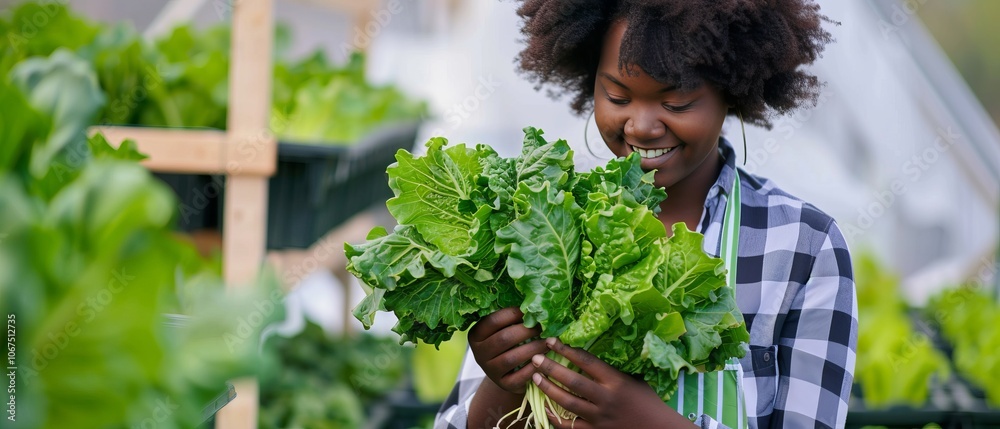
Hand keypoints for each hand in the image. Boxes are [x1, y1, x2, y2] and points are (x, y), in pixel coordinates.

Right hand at [468, 307, 548, 393]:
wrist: (507, 374)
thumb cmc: (507, 345)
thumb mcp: (502, 331)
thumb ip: (510, 320)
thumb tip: (532, 303)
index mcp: (476, 336)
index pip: (492, 321)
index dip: (512, 314)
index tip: (529, 311)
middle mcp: (479, 354)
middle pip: (504, 339)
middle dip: (526, 331)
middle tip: (542, 327)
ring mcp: (490, 371)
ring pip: (512, 357)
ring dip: (534, 348)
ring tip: (548, 342)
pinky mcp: (503, 384)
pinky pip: (520, 376)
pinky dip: (534, 366)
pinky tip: (544, 359)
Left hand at [531, 338, 696, 428]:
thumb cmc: (648, 401)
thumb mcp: (634, 379)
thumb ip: (614, 368)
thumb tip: (594, 349)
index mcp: (616, 381)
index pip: (586, 360)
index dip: (566, 350)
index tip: (552, 341)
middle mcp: (605, 398)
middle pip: (572, 380)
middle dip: (550, 367)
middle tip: (535, 357)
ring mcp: (599, 417)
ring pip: (566, 402)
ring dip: (548, 389)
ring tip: (535, 377)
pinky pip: (569, 426)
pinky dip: (555, 416)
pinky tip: (545, 407)